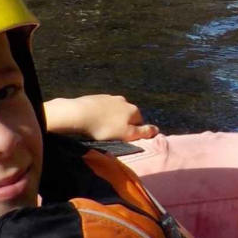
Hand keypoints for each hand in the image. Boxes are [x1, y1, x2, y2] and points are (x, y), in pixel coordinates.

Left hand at [43, 94, 159, 141]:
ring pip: (115, 111)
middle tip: (112, 136)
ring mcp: (110, 97)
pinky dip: (101, 114)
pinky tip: (93, 121)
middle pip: (127, 116)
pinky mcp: (97, 97)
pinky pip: (103, 108)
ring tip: (101, 129)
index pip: (140, 123)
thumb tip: (157, 130)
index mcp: (133, 109)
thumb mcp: (127, 134)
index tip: (123, 139)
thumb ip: (143, 132)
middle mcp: (124, 100)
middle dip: (122, 124)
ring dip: (111, 119)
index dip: (133, 133)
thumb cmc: (105, 128)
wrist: (79, 114)